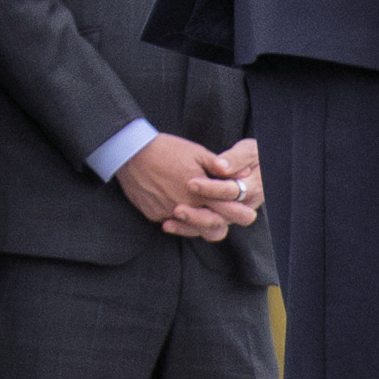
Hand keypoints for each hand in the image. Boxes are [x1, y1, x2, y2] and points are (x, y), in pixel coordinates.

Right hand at [118, 128, 251, 242]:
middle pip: (212, 228)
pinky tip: (176, 204)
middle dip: (220, 224)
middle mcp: (186, 207)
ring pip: (191, 229)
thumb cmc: (167, 149)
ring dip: (198, 223)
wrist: (131, 152)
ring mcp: (168, 213)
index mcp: (200, 192)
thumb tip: (243, 174)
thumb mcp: (197, 153)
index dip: (239, 213)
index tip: (247, 213)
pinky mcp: (153, 214)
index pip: (227, 210)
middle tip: (223, 217)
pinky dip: (176, 217)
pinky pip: (170, 222)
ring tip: (200, 213)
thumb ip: (220, 168)